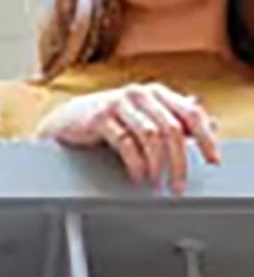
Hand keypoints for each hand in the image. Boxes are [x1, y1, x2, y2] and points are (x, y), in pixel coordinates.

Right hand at [35, 83, 220, 192]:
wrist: (64, 121)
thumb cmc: (108, 120)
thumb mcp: (145, 116)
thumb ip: (175, 118)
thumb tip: (211, 125)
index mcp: (156, 92)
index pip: (191, 113)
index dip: (205, 138)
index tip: (212, 160)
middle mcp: (140, 93)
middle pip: (172, 129)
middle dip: (178, 162)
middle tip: (179, 185)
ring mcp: (118, 103)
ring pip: (151, 137)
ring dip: (157, 166)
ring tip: (157, 184)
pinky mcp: (99, 118)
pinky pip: (126, 143)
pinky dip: (135, 164)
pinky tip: (138, 177)